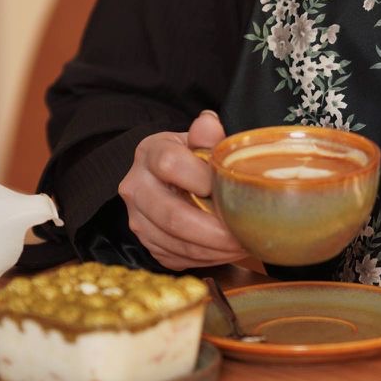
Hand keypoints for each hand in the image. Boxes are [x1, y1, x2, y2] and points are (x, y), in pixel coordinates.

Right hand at [118, 110, 247, 269]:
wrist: (174, 178)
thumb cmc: (193, 156)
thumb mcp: (200, 140)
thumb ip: (207, 135)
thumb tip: (208, 122)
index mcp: (150, 153)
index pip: (170, 164)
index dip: (202, 178)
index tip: (228, 187)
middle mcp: (136, 187)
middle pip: (172, 214)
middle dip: (213, 229)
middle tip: (244, 232)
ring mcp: (138, 219)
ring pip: (176, 242)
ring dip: (214, 248)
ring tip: (243, 243)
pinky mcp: (148, 244)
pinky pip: (177, 257)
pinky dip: (207, 257)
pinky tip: (228, 250)